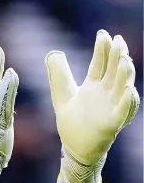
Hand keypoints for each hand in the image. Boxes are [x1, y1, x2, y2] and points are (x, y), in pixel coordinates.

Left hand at [46, 30, 139, 182]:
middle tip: (117, 40)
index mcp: (94, 86)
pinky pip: (123, 110)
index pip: (100, 63)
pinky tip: (129, 90)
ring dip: (125, 74)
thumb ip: (58, 77)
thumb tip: (53, 54)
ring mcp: (111, 107)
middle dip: (117, 56)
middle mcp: (105, 93)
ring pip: (122, 87)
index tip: (103, 34)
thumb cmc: (72, 123)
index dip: (102, 49)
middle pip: (113, 71)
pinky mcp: (113, 122)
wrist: (75, 149)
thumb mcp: (62, 97)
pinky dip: (127, 101)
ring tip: (124, 60)